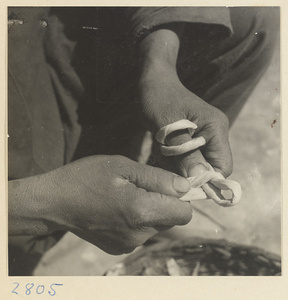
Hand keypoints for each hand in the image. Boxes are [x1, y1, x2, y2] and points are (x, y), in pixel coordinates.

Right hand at [9, 155, 191, 254]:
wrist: (54, 202)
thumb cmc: (87, 177)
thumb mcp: (123, 166)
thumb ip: (158, 178)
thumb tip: (186, 187)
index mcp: (141, 212)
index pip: (185, 212)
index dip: (182, 196)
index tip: (168, 183)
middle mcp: (139, 235)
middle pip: (172, 219)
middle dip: (164, 201)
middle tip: (141, 185)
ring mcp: (128, 245)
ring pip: (157, 225)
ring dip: (150, 210)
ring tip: (126, 195)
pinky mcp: (119, 249)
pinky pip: (142, 233)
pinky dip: (138, 220)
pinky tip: (118, 208)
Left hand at [137, 28, 231, 177]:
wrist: (153, 82)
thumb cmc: (159, 98)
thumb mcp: (169, 126)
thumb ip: (185, 152)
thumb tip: (199, 178)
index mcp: (215, 128)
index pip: (223, 167)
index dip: (206, 181)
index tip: (183, 185)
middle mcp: (214, 134)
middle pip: (210, 169)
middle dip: (189, 175)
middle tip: (167, 170)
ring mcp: (204, 137)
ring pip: (197, 166)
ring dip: (179, 168)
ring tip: (161, 156)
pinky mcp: (192, 139)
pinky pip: (187, 159)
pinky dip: (174, 162)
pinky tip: (160, 153)